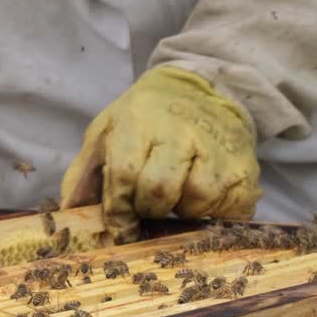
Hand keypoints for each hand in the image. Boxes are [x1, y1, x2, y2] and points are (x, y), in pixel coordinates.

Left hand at [60, 66, 261, 240]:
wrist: (205, 90)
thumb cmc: (146, 119)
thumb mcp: (107, 131)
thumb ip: (85, 173)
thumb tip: (70, 215)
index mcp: (139, 121)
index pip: (125, 174)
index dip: (119, 210)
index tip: (120, 226)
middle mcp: (182, 131)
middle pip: (160, 190)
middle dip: (149, 210)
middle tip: (149, 208)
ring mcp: (219, 149)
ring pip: (197, 201)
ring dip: (182, 212)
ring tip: (177, 197)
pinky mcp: (246, 168)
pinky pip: (230, 209)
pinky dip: (213, 214)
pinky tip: (203, 199)